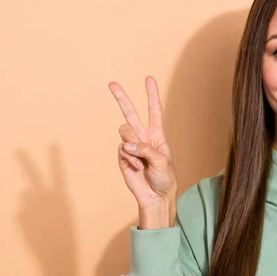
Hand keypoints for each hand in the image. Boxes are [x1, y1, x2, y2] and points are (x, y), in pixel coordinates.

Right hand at [108, 76, 176, 228]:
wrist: (155, 196)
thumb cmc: (164, 179)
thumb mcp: (162, 161)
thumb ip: (145, 149)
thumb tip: (127, 144)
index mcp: (157, 135)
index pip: (154, 110)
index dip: (152, 95)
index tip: (149, 79)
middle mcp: (143, 137)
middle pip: (130, 113)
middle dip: (121, 98)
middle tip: (111, 83)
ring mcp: (131, 146)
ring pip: (124, 132)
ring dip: (132, 145)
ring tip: (140, 161)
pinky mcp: (123, 156)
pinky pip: (122, 149)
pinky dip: (129, 159)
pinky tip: (136, 168)